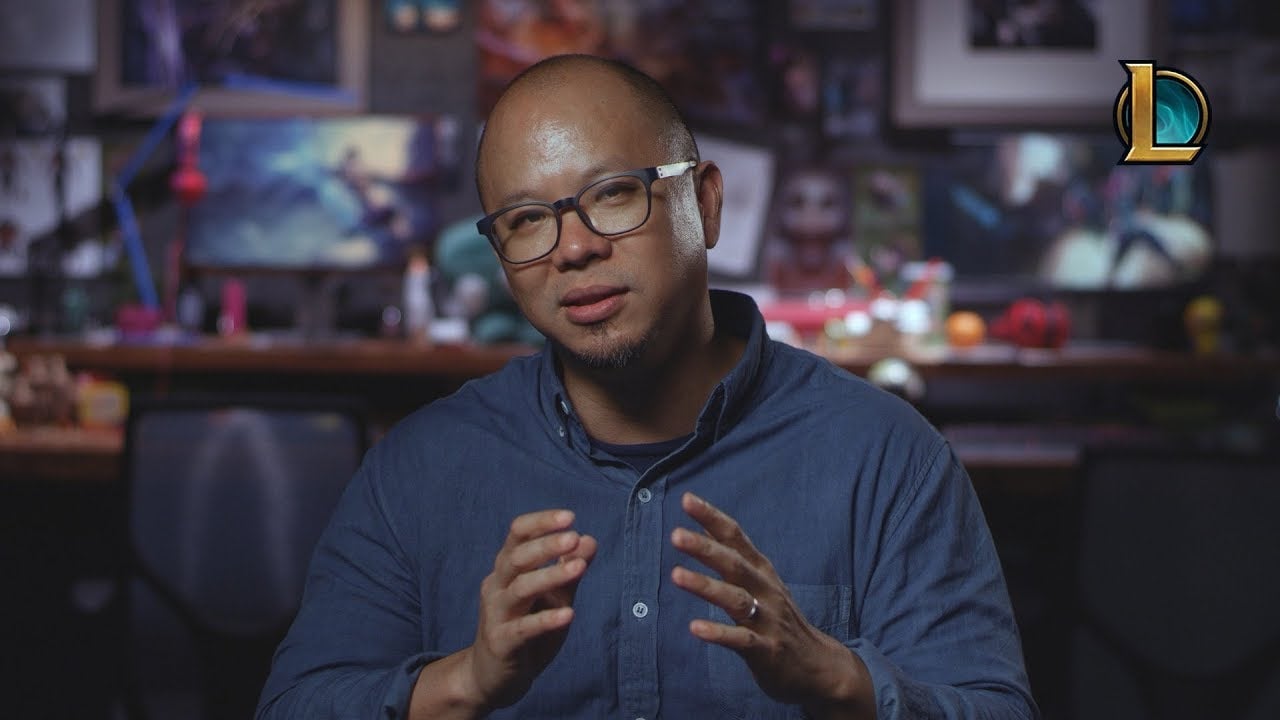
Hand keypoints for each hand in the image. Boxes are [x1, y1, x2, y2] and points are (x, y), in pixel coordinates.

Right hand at [464, 509, 597, 710]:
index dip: (541, 523)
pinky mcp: (501, 643)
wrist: (492, 677)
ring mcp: (496, 614)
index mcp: (507, 569)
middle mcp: (497, 586)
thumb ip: (570, 570)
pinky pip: (522, 629)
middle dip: (546, 545)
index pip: (518, 534)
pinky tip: (568, 614)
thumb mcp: (554, 597)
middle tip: (573, 536)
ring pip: (520, 589)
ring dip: (550, 576)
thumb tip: (589, 539)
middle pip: (517, 557)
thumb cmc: (525, 630)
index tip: (569, 516)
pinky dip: (545, 620)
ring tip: (580, 568)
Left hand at [670, 493, 871, 716]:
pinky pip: (741, 639)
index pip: (736, 537)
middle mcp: (765, 590)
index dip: (712, 517)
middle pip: (734, 564)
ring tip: (676, 574)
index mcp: (761, 571)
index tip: (687, 499)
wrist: (819, 666)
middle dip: (705, 548)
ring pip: (735, 599)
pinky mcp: (766, 650)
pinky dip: (718, 633)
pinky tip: (695, 627)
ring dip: (706, 586)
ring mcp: (768, 620)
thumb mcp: (761, 582)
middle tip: (676, 534)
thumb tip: (704, 527)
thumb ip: (734, 556)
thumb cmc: (780, 619)